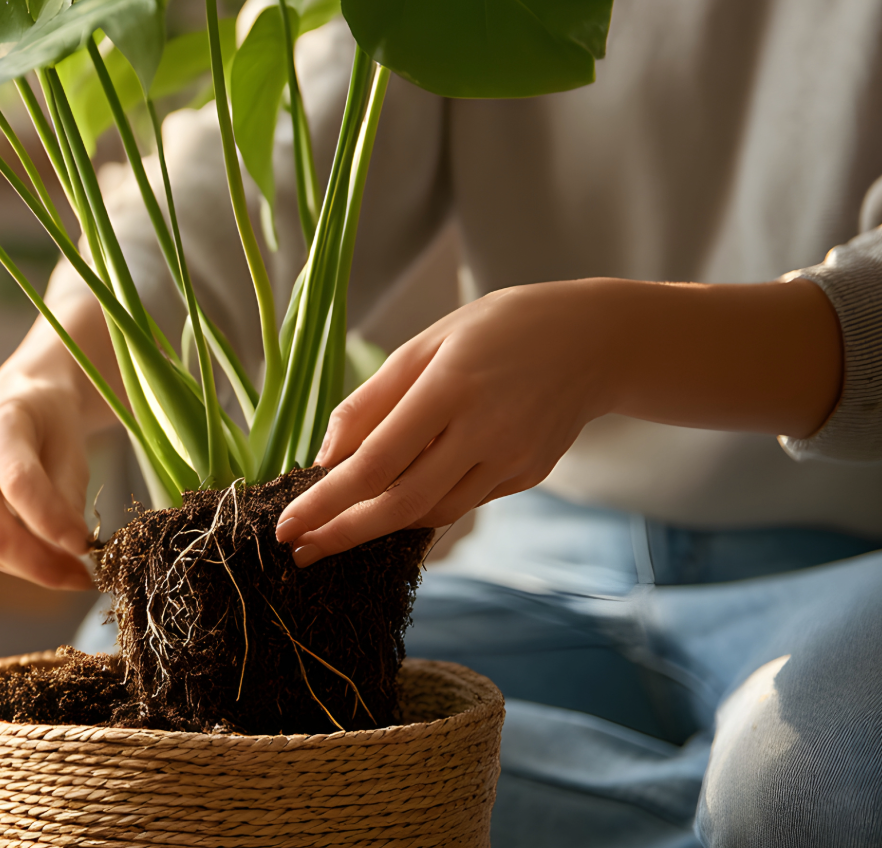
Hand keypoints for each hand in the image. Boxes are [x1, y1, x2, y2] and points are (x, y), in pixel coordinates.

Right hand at [0, 283, 119, 589]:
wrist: (17, 402)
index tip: (86, 546)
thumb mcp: (72, 447)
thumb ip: (69, 495)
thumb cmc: (51, 423)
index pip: (19, 484)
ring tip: (73, 574)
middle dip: (40, 563)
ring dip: (32, 569)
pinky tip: (49, 562)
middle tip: (83, 578)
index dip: (52, 522)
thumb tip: (72, 548)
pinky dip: (19, 562)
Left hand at [273, 277, 841, 566]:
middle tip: (298, 552)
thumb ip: (372, 400)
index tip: (287, 526)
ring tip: (331, 534)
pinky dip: (420, 508)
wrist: (595, 340)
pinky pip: (461, 502)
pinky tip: (388, 507)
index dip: (326, 501)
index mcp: (450, 388)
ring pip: (431, 512)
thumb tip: (324, 459)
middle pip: (400, 504)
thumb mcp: (427, 342)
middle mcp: (483, 432)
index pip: (374, 463)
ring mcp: (511, 460)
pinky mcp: (527, 476)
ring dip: (378, 529)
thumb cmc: (498, 329)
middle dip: (342, 534)